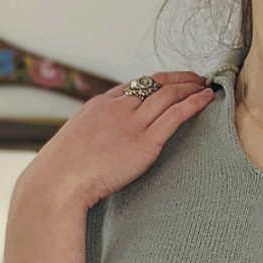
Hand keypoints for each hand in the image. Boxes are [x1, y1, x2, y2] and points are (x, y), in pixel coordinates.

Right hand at [15, 72, 214, 211]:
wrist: (56, 185)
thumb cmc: (60, 171)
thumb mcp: (75, 138)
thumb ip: (93, 131)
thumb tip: (100, 140)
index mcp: (100, 105)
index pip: (136, 84)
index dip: (159, 80)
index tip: (173, 81)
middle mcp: (118, 108)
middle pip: (157, 83)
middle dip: (180, 79)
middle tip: (197, 78)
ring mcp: (132, 124)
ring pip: (169, 95)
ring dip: (192, 88)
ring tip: (207, 87)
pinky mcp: (145, 143)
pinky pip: (176, 115)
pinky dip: (195, 103)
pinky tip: (207, 99)